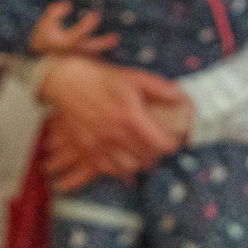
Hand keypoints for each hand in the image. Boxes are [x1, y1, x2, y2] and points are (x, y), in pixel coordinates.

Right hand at [28, 1, 116, 58]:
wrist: (39, 65)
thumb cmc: (43, 41)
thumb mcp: (45, 24)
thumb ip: (54, 12)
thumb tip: (68, 4)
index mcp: (66, 43)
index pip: (80, 33)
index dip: (89, 23)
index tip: (95, 15)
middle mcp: (74, 53)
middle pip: (92, 49)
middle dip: (105, 43)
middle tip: (116, 37)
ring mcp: (79, 61)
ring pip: (96, 57)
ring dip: (105, 49)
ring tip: (115, 39)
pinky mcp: (82, 67)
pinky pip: (95, 63)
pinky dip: (101, 57)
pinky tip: (107, 48)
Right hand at [39, 56, 187, 190]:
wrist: (66, 82)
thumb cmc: (102, 78)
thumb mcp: (134, 77)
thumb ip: (160, 89)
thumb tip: (181, 98)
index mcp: (132, 117)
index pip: (163, 144)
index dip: (172, 143)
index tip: (172, 138)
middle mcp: (117, 135)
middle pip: (149, 158)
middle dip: (157, 153)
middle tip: (157, 144)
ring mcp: (101, 145)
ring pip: (130, 167)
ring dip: (139, 162)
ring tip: (142, 153)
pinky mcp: (87, 150)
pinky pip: (109, 170)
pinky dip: (120, 168)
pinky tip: (124, 160)